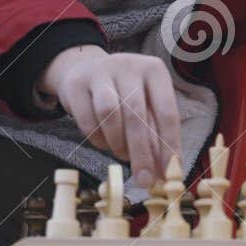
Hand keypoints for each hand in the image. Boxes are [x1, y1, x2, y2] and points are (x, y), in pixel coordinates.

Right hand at [36, 45, 181, 185]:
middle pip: (136, 114)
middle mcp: (128, 65)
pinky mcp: (76, 84)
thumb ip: (155, 133)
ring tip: (122, 155)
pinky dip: (98, 139)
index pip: (167, 111)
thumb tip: (164, 170)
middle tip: (144, 180)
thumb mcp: (146, 104)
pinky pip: (87, 119)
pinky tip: (105, 143)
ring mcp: (100, 72)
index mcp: (154, 70)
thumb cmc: (124, 92)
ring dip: (118, 143)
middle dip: (142, 152)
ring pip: (110, 114)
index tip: (169, 171)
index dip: (169, 144)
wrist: (84, 69)